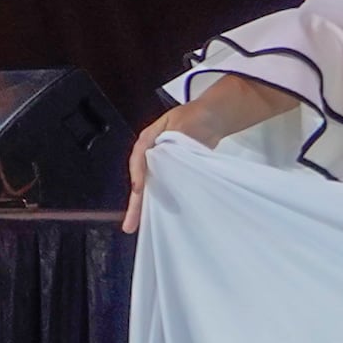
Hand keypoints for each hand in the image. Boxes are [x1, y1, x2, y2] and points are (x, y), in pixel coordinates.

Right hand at [120, 104, 213, 233]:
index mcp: (148, 139)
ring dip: (144, 205)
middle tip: (129, 224)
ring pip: (150, 186)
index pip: (139, 158)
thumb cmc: (194, 117)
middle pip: (140, 179)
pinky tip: (157, 216)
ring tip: (134, 226)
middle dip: (135, 202)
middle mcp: (150, 154)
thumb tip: (166, 157)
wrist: (212, 118)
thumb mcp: (181, 122)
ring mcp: (161, 165)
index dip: (138, 174)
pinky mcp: (173, 172)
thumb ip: (173, 139)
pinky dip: (158, 201)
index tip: (138, 190)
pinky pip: (162, 187)